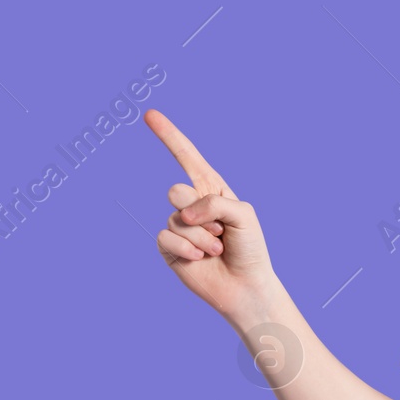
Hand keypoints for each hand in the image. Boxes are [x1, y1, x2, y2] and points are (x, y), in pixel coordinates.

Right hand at [144, 107, 277, 322]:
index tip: (150, 115)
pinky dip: (186, 248)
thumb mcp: (243, 214)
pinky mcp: (169, 248)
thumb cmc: (249, 248)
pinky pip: (166, 237)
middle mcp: (192, 205)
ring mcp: (179, 226)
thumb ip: (214, 202)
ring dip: (202, 236)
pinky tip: (201, 259)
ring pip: (176, 219)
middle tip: (220, 231)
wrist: (245, 285)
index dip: (168, 135)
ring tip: (217, 248)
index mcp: (211, 189)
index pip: (187, 157)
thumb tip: (182, 212)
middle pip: (176, 191)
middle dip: (200, 212)